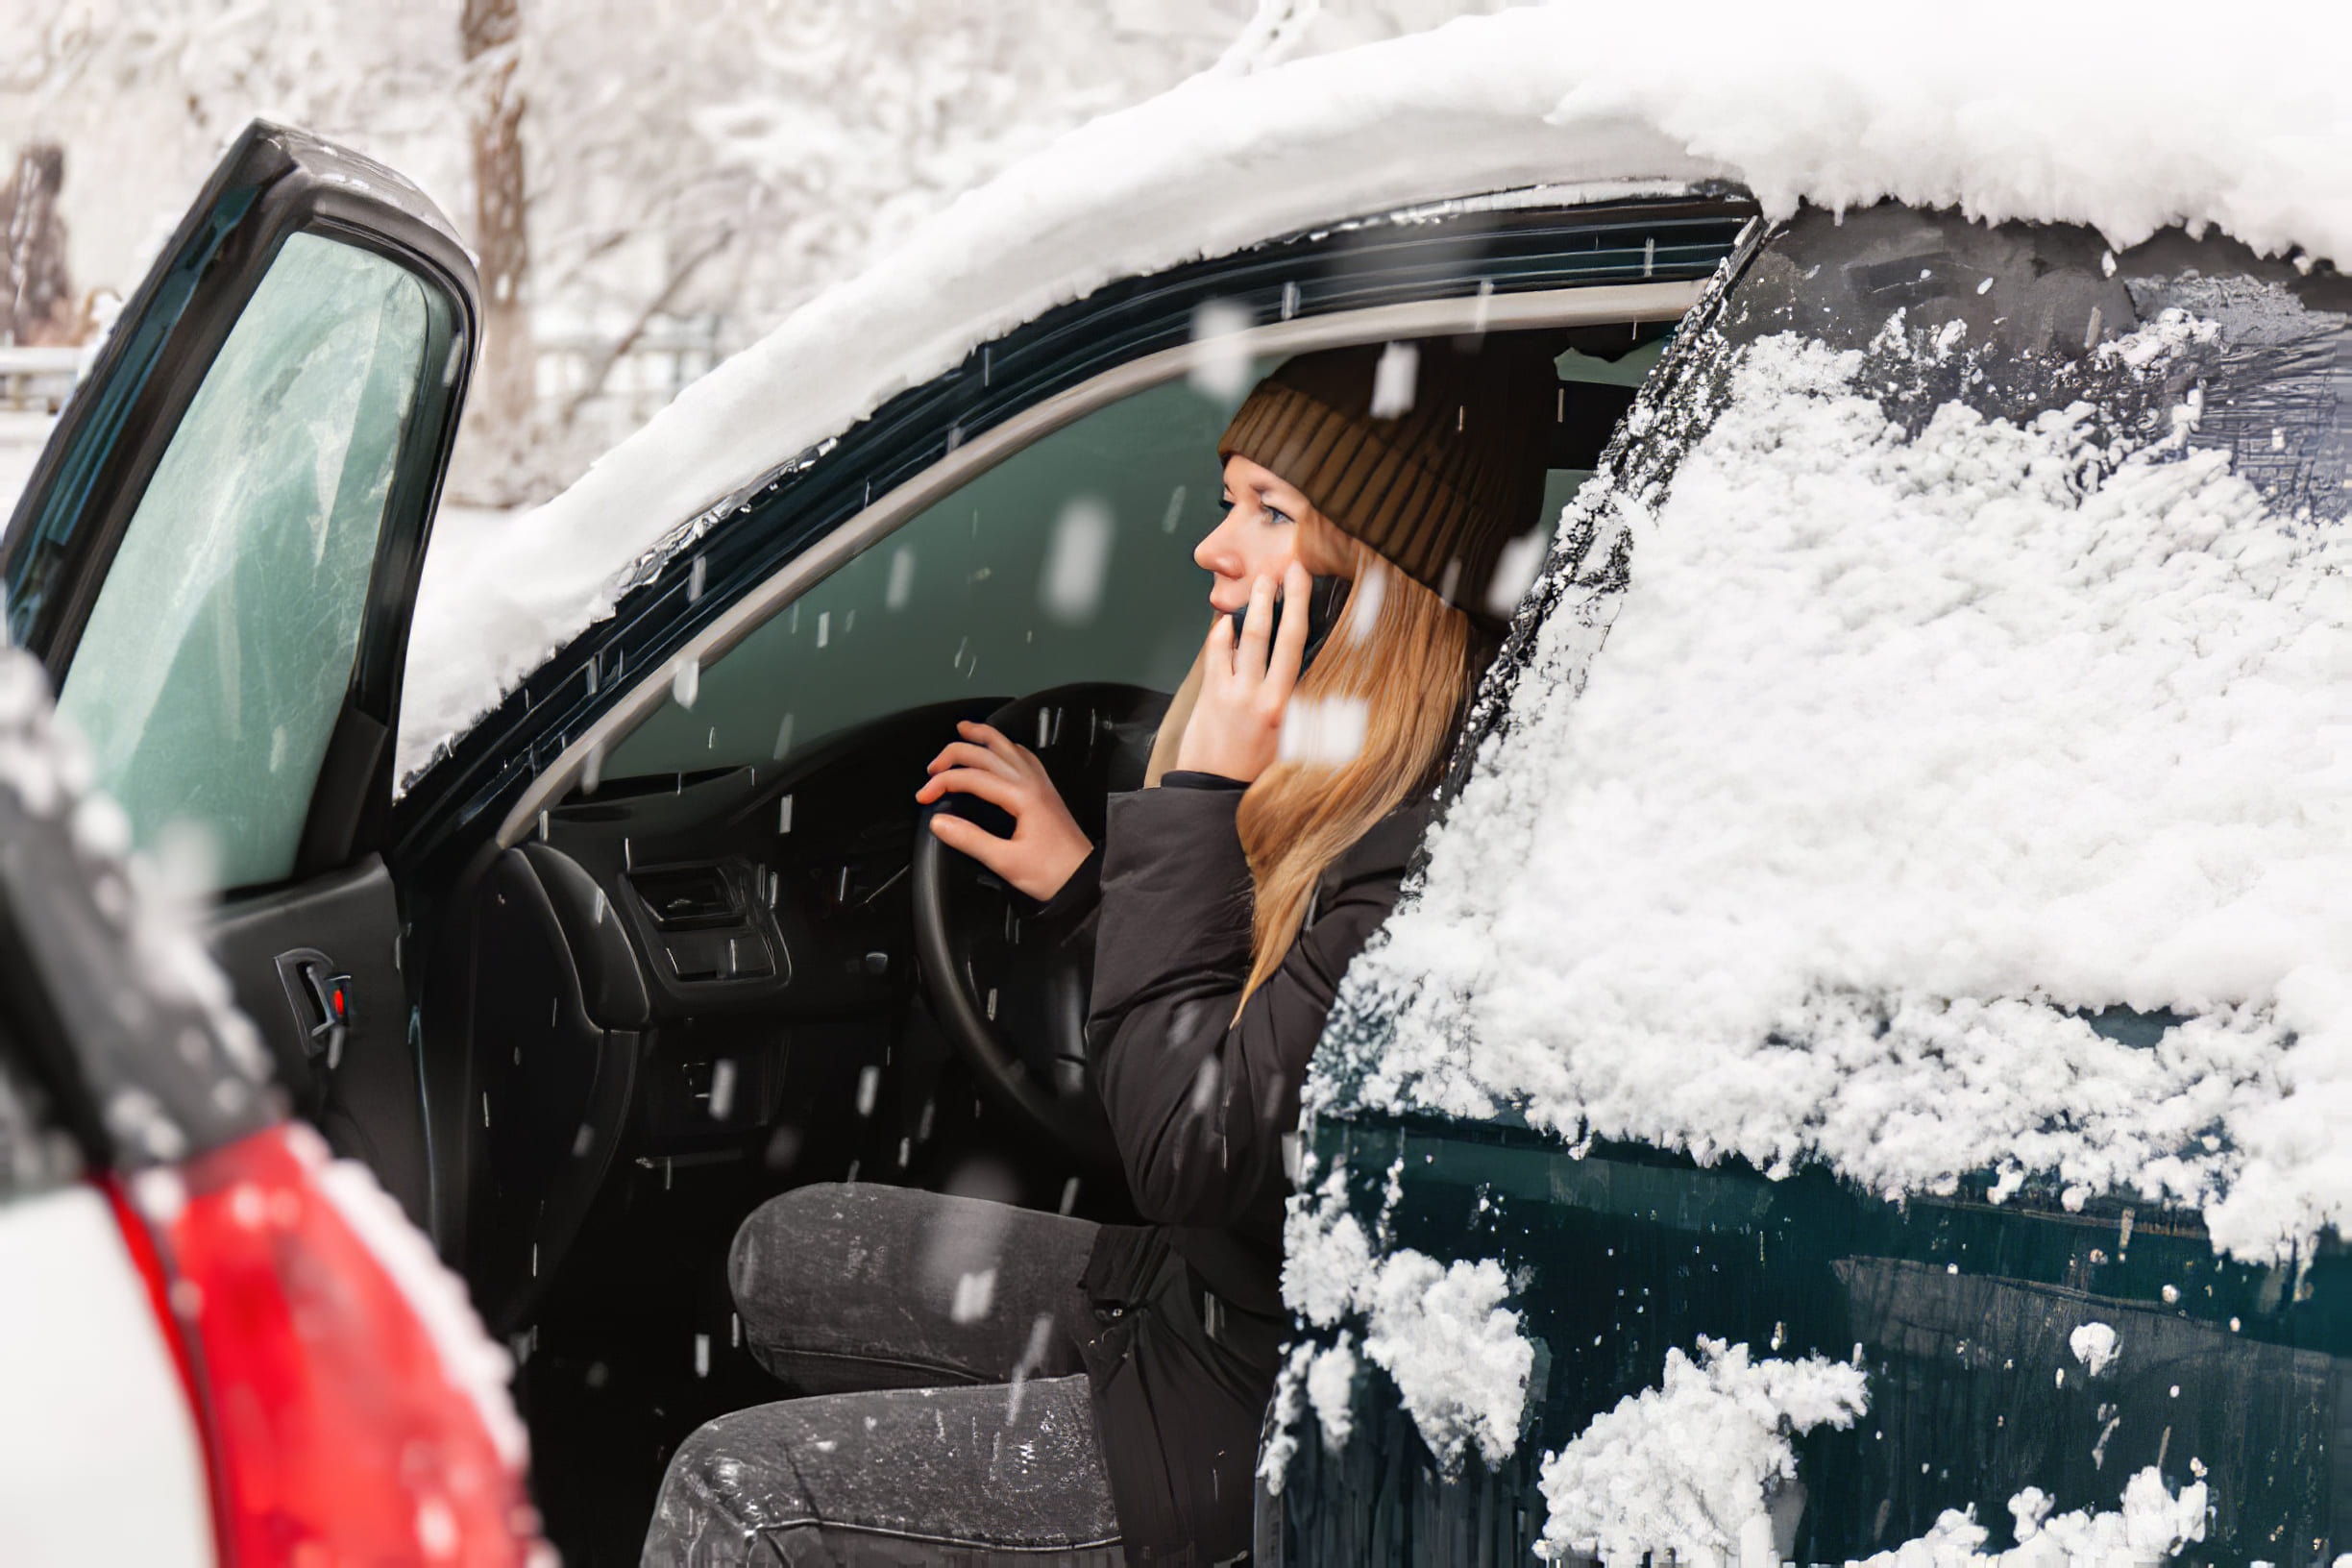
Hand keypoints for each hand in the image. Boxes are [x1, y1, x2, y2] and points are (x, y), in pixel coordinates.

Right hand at [916, 720, 1092, 900]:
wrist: (1085, 879)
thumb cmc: (1054, 872)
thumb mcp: (1006, 862)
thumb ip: (970, 840)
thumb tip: (940, 823)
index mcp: (1021, 796)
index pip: (971, 777)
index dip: (941, 783)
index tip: (924, 796)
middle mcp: (1032, 783)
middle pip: (986, 753)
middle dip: (954, 754)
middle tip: (932, 767)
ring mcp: (1041, 784)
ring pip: (1008, 747)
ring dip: (983, 736)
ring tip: (964, 728)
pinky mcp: (1046, 792)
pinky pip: (1025, 757)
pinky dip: (1006, 747)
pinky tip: (1002, 749)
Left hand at [1176, 562, 1311, 782]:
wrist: (1217, 794)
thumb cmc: (1255, 772)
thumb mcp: (1288, 740)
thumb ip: (1293, 703)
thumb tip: (1299, 668)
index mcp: (1288, 706)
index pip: (1300, 647)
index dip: (1301, 609)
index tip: (1303, 581)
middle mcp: (1264, 696)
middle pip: (1278, 636)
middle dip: (1283, 598)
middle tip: (1285, 570)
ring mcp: (1235, 694)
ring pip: (1248, 640)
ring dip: (1254, 607)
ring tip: (1259, 584)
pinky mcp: (1211, 697)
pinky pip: (1216, 656)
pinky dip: (1220, 635)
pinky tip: (1224, 622)